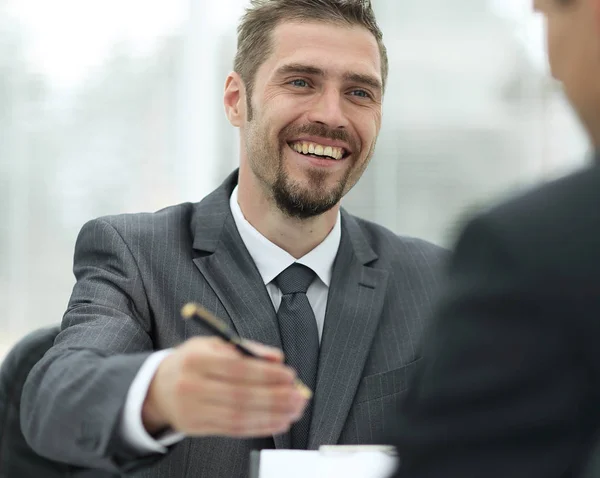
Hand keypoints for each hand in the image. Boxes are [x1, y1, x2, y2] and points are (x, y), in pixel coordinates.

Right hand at [142, 337, 308, 436]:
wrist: (158, 388)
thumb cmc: (192, 362)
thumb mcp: (213, 344)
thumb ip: (246, 349)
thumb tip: (277, 357)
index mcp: (196, 358)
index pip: (237, 367)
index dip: (266, 373)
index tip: (289, 375)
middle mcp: (191, 385)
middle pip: (240, 395)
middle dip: (275, 397)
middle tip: (299, 395)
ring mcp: (193, 409)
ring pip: (239, 416)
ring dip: (273, 414)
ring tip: (294, 409)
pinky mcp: (197, 428)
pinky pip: (234, 429)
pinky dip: (260, 427)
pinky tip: (279, 421)